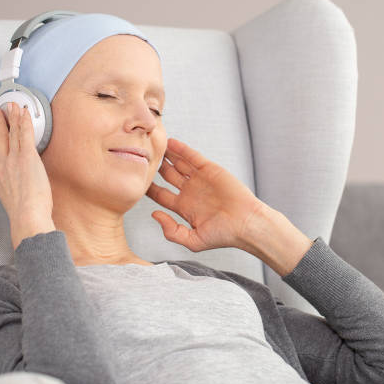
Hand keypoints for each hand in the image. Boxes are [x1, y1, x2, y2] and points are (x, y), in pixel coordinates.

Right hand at [0, 102, 54, 248]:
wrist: (26, 216)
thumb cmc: (23, 214)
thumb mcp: (7, 201)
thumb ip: (5, 191)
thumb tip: (3, 186)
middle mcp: (2, 166)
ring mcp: (13, 160)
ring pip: (10, 134)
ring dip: (10, 117)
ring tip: (9, 106)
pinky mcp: (26, 156)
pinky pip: (24, 134)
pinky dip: (22, 121)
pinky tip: (22, 112)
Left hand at [146, 138, 266, 253]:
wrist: (247, 224)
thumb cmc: (224, 235)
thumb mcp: (193, 241)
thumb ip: (172, 231)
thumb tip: (154, 214)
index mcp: (184, 207)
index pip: (160, 195)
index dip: (148, 188)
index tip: (137, 181)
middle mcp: (190, 192)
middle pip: (167, 176)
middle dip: (155, 168)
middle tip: (141, 158)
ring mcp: (200, 180)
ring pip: (178, 164)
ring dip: (167, 156)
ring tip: (153, 146)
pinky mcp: (210, 170)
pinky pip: (192, 157)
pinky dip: (182, 150)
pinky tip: (171, 143)